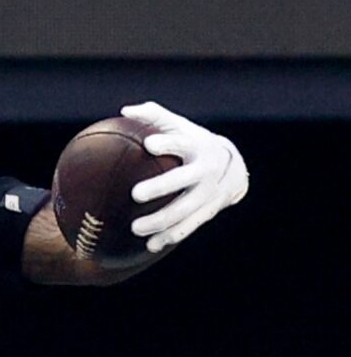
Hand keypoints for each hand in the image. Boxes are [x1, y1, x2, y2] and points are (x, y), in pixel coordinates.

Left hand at [121, 102, 248, 252]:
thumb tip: (124, 110)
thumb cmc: (193, 143)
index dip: (167, 143)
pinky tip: (151, 246)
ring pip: (184, 210)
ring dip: (160, 221)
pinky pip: (188, 227)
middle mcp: (204, 170)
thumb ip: (154, 116)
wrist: (232, 167)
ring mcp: (207, 193)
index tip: (149, 144)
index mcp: (196, 146)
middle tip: (136, 194)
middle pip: (182, 180)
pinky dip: (169, 237)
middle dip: (161, 187)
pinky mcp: (207, 211)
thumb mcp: (180, 126)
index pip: (181, 143)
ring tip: (135, 228)